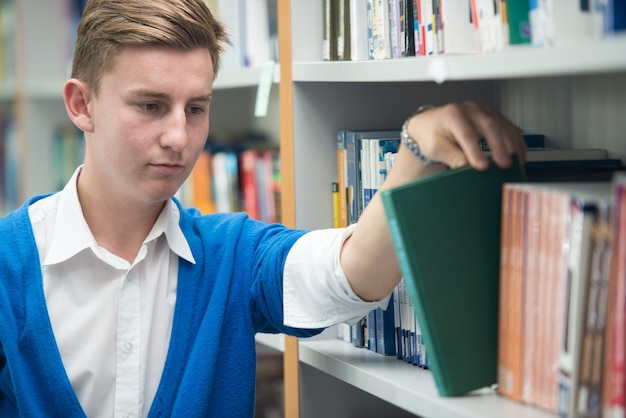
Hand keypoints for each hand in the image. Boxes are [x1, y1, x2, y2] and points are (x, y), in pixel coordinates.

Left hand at [405, 102, 525, 169]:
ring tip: (515, 163)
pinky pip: (509, 127)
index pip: (467, 133)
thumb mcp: (435, 148)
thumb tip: (468, 169)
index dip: (475, 151)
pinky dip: (516, 142)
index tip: (482, 167)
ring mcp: (483, 111)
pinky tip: (519, 155)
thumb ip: (452, 157)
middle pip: (489, 126)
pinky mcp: (493, 116)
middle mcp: (470, 110)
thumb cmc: (431, 134)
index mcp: (452, 115)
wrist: (430, 124)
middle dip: (499, 147)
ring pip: (503, 125)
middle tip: (504, 165)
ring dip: (512, 145)